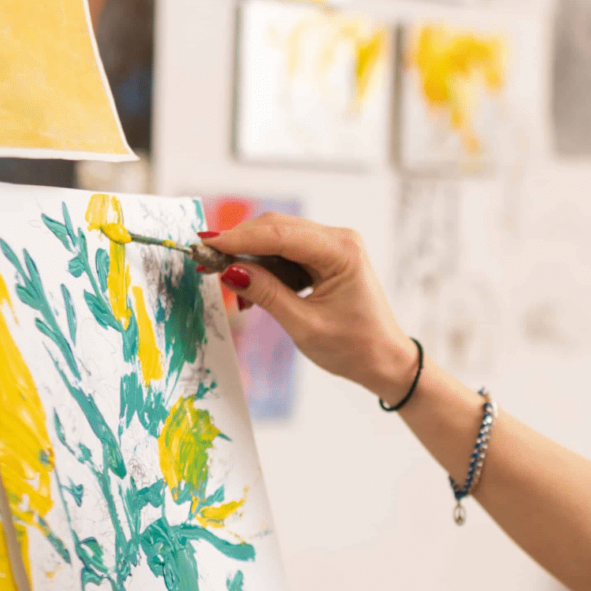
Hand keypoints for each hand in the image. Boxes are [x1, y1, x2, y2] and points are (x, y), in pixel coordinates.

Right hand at [201, 214, 420, 402]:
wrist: (385, 361)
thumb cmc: (355, 348)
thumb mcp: (305, 325)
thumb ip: (266, 294)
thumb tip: (229, 270)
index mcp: (341, 251)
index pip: (280, 234)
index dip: (239, 238)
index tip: (206, 245)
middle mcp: (339, 240)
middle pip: (276, 229)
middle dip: (239, 246)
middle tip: (205, 263)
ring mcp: (332, 248)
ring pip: (277, 241)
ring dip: (251, 261)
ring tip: (231, 290)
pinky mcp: (325, 259)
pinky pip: (287, 255)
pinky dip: (266, 271)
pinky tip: (252, 293)